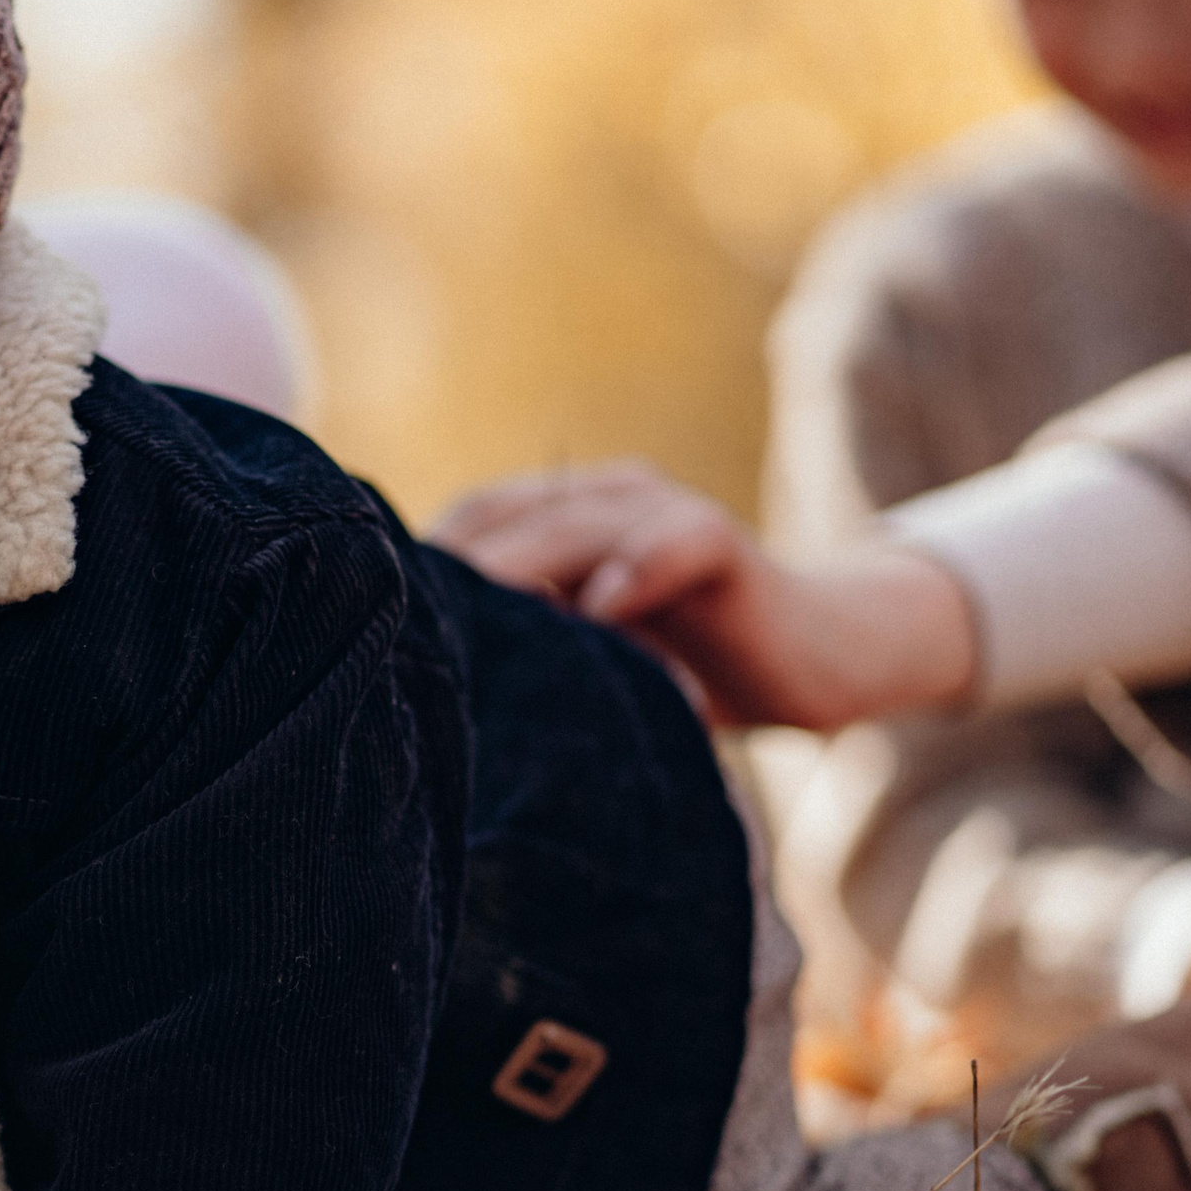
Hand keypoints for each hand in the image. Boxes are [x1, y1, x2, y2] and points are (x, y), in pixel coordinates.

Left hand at [427, 460, 978, 729]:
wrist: (813, 659)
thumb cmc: (687, 666)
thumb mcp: (590, 657)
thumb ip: (527, 650)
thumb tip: (425, 692)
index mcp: (562, 516)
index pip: (471, 524)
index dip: (426, 569)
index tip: (377, 627)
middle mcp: (604, 498)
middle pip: (506, 522)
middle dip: (455, 575)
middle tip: (404, 634)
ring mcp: (662, 512)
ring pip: (575, 526)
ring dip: (522, 572)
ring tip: (473, 621)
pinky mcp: (719, 542)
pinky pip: (673, 542)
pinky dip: (633, 571)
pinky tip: (598, 612)